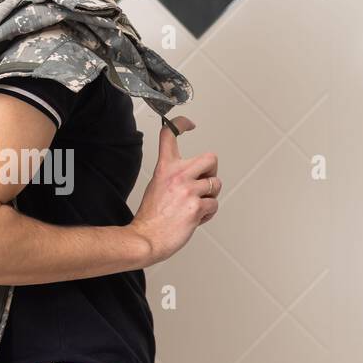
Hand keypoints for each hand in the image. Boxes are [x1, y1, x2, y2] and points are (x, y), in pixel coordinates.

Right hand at [130, 115, 219, 264]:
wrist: (146, 239)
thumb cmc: (151, 217)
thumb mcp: (156, 185)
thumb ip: (172, 174)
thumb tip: (194, 174)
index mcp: (165, 168)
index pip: (170, 135)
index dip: (181, 123)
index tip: (188, 124)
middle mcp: (178, 175)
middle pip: (210, 158)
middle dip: (211, 172)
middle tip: (203, 184)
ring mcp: (188, 191)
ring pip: (216, 184)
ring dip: (210, 196)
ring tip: (196, 206)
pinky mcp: (196, 207)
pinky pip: (214, 204)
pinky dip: (208, 213)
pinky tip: (196, 218)